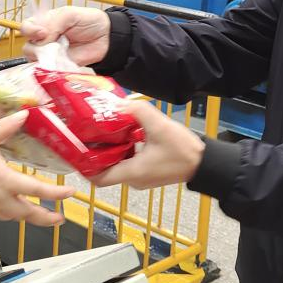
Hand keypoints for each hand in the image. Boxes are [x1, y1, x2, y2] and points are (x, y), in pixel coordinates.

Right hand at [0, 112, 73, 225]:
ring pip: (15, 216)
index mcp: (7, 181)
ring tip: (38, 215)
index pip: (38, 190)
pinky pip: (0, 214)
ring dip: (29, 217)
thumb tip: (24, 114)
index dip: (56, 193)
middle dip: (46, 218)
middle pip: (29, 214)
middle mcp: (2, 199)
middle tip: (59, 219)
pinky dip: (10, 213)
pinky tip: (10, 207)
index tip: (70, 194)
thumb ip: (4, 127)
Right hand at [20, 7, 110, 66]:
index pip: (26, 27)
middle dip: (37, 47)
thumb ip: (53, 23)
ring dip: (45, 58)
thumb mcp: (70, 15)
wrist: (106, 37)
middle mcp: (44, 39)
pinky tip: (63, 61)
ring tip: (60, 52)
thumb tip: (42, 38)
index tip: (42, 32)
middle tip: (53, 44)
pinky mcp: (58, 66)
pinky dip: (53, 67)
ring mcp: (50, 54)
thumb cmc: (89, 21)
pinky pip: (49, 70)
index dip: (30, 31)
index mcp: (44, 23)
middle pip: (28, 46)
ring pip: (36, 61)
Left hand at [90, 101, 204, 189]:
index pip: (99, 179)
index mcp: (133, 173)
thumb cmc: (184, 150)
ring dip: (110, 150)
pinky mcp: (149, 172)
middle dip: (96, 153)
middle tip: (87, 134)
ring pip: (118, 164)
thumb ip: (139, 112)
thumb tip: (122, 103)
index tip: (76, 152)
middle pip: (106, 169)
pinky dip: (123, 150)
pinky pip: (129, 162)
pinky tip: (124, 133)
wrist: (206, 163)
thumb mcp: (160, 126)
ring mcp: (142, 177)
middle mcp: (134, 179)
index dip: (84, 168)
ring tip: (103, 130)